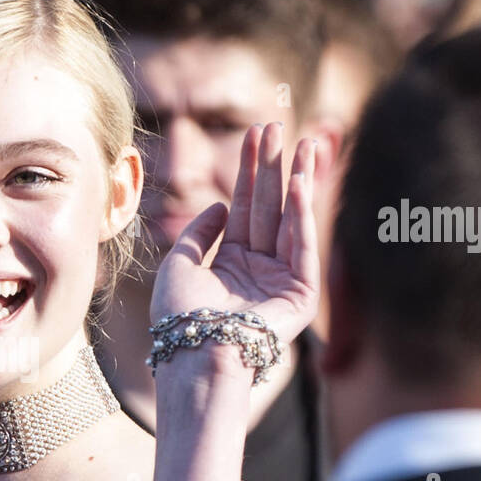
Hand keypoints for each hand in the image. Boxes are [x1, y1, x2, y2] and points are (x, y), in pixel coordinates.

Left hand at [150, 123, 319, 360]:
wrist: (195, 355)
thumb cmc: (180, 318)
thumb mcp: (178, 265)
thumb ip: (197, 233)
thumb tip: (220, 204)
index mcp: (232, 264)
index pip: (245, 207)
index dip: (250, 171)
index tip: (255, 134)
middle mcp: (260, 269)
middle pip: (269, 207)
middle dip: (273, 166)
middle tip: (276, 125)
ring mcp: (282, 280)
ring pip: (290, 220)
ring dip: (295, 180)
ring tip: (299, 143)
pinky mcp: (301, 295)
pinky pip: (302, 247)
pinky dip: (301, 215)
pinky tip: (298, 184)